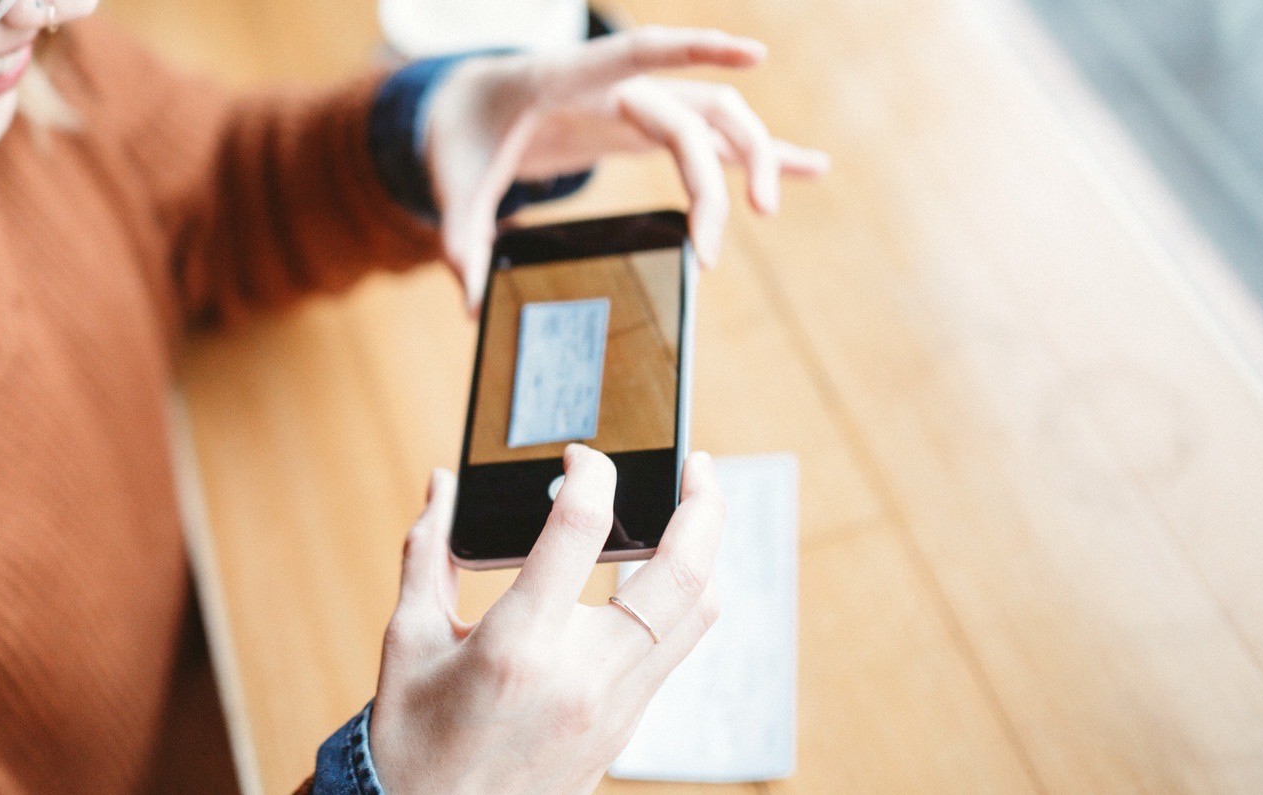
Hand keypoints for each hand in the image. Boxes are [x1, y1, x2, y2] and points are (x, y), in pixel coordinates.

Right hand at [369, 447, 725, 793]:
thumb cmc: (412, 736)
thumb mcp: (408, 638)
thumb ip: (429, 551)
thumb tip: (443, 485)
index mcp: (518, 644)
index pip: (581, 528)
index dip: (590, 473)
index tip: (580, 456)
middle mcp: (582, 677)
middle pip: (682, 574)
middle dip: (703, 504)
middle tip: (698, 464)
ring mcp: (614, 710)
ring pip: (698, 617)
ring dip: (705, 557)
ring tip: (692, 517)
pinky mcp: (623, 733)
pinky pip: (673, 655)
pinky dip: (677, 606)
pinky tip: (652, 583)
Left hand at [422, 26, 832, 309]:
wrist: (470, 105)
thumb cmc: (464, 132)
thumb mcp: (451, 179)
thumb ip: (460, 235)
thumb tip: (468, 301)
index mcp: (568, 78)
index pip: (640, 54)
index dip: (696, 49)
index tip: (754, 53)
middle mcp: (616, 86)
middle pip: (690, 114)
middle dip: (713, 176)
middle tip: (712, 248)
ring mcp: (640, 104)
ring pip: (717, 118)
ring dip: (752, 157)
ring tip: (769, 210)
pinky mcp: (649, 127)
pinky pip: (714, 138)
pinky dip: (758, 153)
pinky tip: (810, 166)